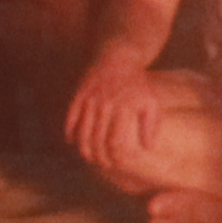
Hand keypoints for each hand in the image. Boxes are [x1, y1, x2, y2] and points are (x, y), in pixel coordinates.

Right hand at [63, 49, 160, 174]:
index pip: (115, 142)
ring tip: (88, 157)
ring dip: (84, 148)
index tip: (116, 163)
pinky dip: (70, 130)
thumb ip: (151, 126)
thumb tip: (147, 147)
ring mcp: (91, 99)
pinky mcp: (80, 94)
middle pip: (97, 140)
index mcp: (124, 109)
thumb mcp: (151, 102)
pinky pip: (71, 116)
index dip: (114, 157)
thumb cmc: (138, 84)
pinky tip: (71, 140)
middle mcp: (105, 105)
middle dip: (99, 157)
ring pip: (82, 131)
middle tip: (102, 165)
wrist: (120, 57)